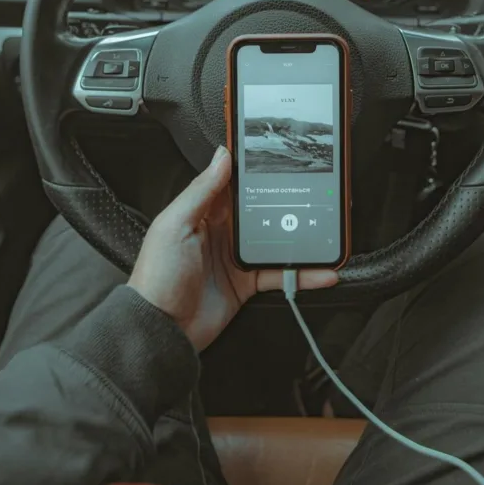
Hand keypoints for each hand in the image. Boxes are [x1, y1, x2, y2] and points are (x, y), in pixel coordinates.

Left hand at [127, 146, 337, 350]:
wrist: (161, 328)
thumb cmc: (157, 276)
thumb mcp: (175, 224)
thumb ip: (201, 191)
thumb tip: (222, 156)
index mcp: (202, 211)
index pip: (232, 182)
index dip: (254, 169)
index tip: (280, 156)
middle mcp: (222, 231)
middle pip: (261, 209)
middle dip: (286, 200)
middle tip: (315, 189)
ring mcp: (236, 257)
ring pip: (276, 240)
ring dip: (300, 236)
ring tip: (326, 228)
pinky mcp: (247, 283)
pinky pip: (280, 273)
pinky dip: (302, 273)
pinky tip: (322, 271)